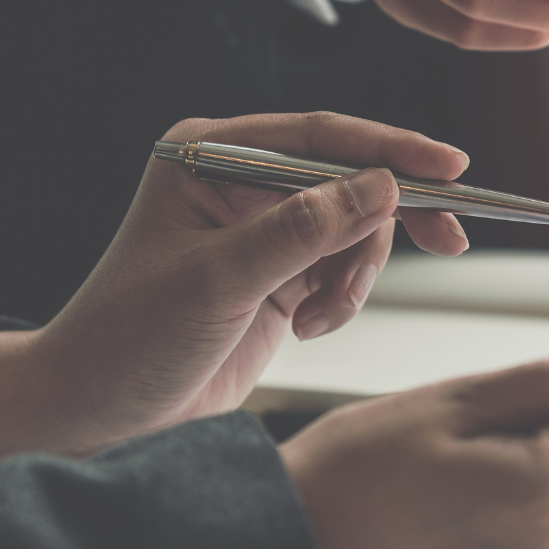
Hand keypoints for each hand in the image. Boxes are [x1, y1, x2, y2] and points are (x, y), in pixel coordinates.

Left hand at [0, 112, 470, 473]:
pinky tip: (311, 327)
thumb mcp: (217, 281)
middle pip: (347, 176)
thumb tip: (380, 187)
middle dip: (390, 214)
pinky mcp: (277, 274)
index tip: (446, 166)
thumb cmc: (128, 339)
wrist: (98, 412)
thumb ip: (300, 230)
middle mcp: (237, 182)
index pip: (316, 136)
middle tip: (449, 236)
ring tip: (321, 316)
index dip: (387, 149)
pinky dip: (343, 299)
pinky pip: (342, 269)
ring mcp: (260, 229)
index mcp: (208, 156)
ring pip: (354, 228)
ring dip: (355, 275)